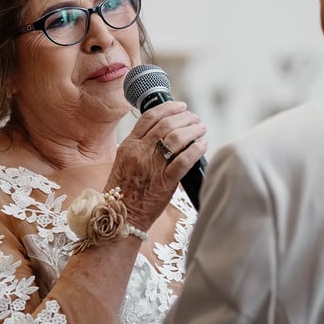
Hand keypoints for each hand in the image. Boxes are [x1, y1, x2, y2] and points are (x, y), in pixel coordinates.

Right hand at [105, 101, 206, 230]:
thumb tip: (164, 132)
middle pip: (166, 124)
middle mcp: (139, 153)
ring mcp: (152, 167)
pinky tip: (202, 145)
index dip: (168, 108)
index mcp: (129, 145)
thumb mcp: (124, 161)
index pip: (150, 117)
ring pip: (176, 138)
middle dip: (185, 117)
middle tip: (195, 118)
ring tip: (200, 129)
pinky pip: (184, 160)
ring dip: (193, 130)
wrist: (121, 217)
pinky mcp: (165, 182)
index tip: (181, 106)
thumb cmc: (124, 190)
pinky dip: (196, 149)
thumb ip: (140, 146)